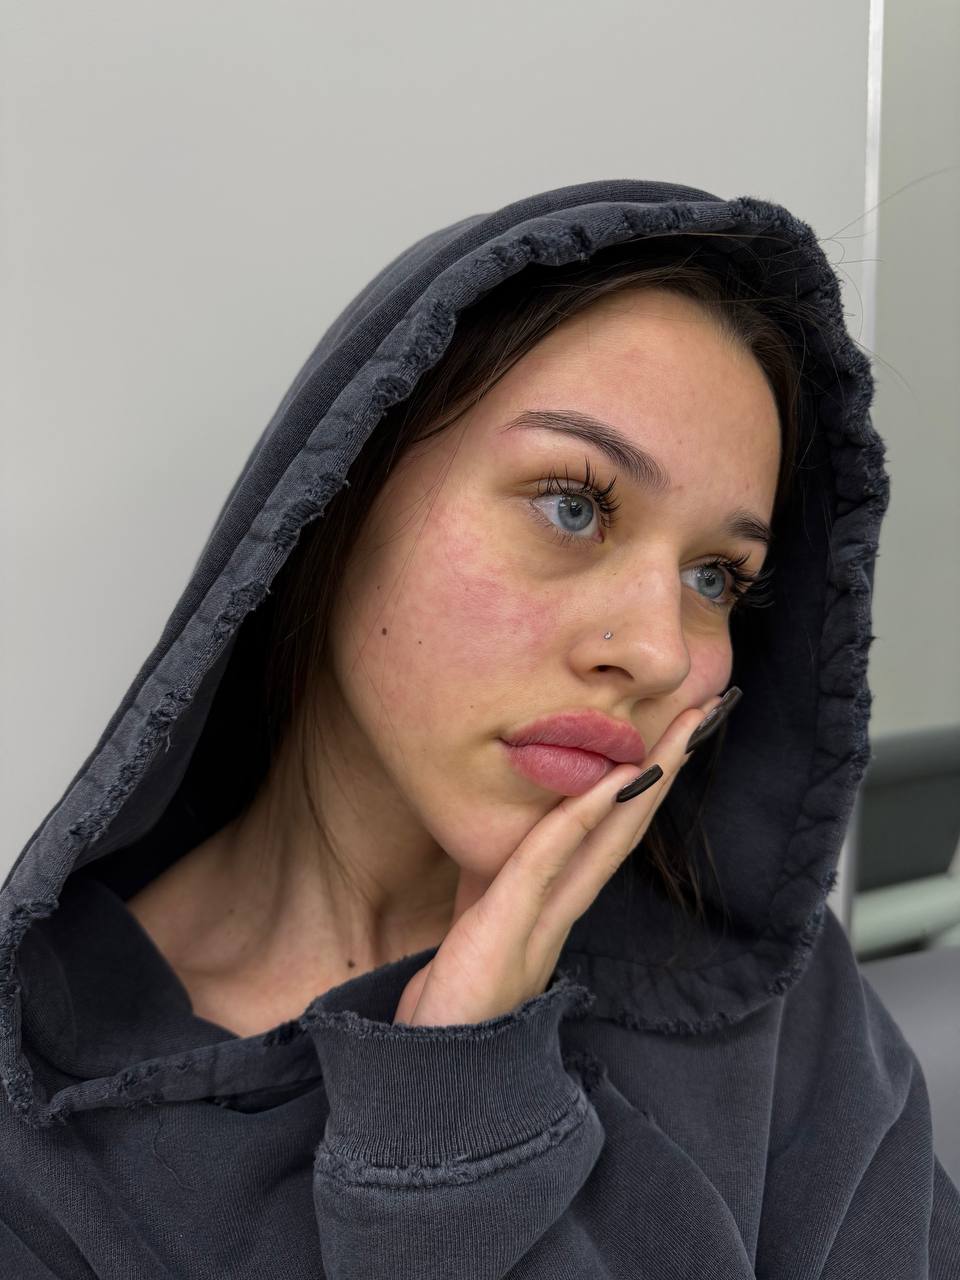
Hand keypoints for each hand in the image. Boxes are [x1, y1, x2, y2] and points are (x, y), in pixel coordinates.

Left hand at [392, 695, 725, 1026]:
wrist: (431, 1079)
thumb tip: (502, 841)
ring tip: (682, 731)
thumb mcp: (475, 925)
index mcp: (553, 909)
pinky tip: (614, 780)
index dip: (641, 788)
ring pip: (608, 838)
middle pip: (627, 829)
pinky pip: (553, 860)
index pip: (607, 837)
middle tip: (705, 715)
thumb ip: (496, 886)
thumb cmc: (450, 1005)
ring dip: (648, 779)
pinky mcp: (511, 928)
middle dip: (667, 770)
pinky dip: (586, 815)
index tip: (667, 740)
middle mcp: (561, 912)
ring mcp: (544, 920)